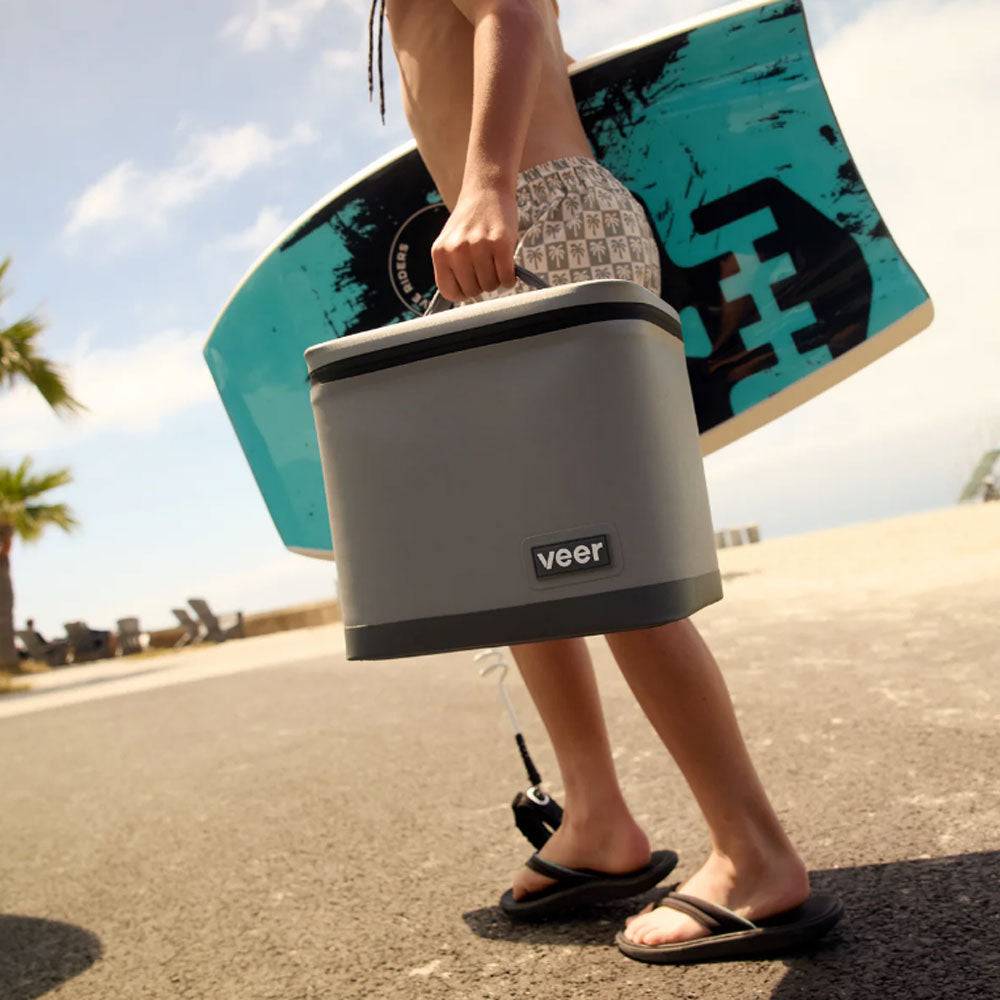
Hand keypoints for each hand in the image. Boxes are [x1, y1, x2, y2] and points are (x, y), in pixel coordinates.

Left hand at [431, 183, 517, 300]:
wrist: (486, 189)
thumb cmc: (470, 221)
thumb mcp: (450, 243)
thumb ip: (451, 268)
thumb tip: (460, 296)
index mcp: (440, 252)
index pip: (449, 293)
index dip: (463, 292)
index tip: (470, 282)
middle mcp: (457, 250)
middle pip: (473, 291)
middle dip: (482, 284)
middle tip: (486, 267)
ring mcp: (479, 246)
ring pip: (491, 286)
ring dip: (497, 279)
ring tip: (495, 262)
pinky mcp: (500, 243)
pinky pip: (507, 278)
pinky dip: (510, 277)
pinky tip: (507, 264)